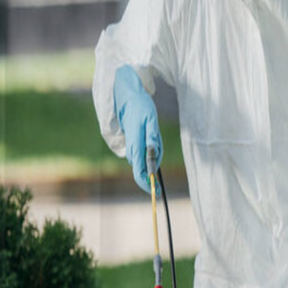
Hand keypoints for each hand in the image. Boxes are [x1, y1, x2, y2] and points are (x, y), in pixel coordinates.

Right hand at [113, 65, 162, 193]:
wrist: (128, 96)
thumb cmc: (141, 107)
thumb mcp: (151, 121)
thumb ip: (152, 138)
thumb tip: (152, 153)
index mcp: (135, 146)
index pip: (139, 172)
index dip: (147, 183)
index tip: (156, 190)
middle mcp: (131, 149)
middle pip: (144, 168)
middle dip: (153, 169)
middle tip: (158, 154)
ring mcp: (131, 145)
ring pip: (146, 159)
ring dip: (154, 155)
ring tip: (154, 133)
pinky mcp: (132, 142)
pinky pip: (145, 151)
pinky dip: (152, 149)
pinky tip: (152, 135)